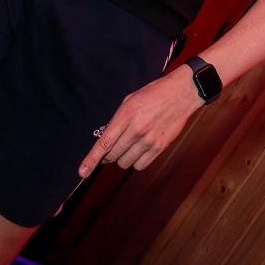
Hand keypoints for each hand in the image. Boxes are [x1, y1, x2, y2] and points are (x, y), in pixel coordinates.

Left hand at [78, 67, 205, 177]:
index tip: (82, 171)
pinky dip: (136, 161)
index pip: (105, 142)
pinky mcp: (160, 147)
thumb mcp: (130, 100)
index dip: (92, 159)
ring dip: (123, 158)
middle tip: (112, 149)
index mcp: (126, 114)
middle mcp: (137, 129)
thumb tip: (107, 141)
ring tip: (129, 146)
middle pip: (113, 155)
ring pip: (125, 163)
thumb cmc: (154, 94)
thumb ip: (117, 120)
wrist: (182, 93)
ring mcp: (149, 140)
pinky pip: (140, 165)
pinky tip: (139, 150)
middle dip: (108, 155)